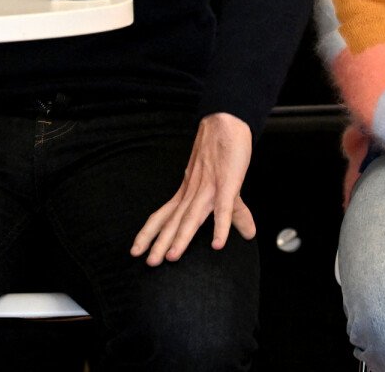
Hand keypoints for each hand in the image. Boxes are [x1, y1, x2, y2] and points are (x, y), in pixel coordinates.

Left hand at [130, 112, 255, 266]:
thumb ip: (234, 213)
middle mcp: (193, 191)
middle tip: (148, 263)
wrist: (226, 121)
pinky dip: (220, 226)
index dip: (149, 233)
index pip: (164, 215)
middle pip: (173, 220)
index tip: (135, 250)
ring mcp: (208, 188)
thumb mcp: (226, 187)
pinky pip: (222, 208)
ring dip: (181, 237)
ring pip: (191, 216)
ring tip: (172, 257)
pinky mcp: (227, 183)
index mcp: (188, 191)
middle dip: (160, 242)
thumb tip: (249, 234)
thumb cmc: (223, 151)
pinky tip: (218, 244)